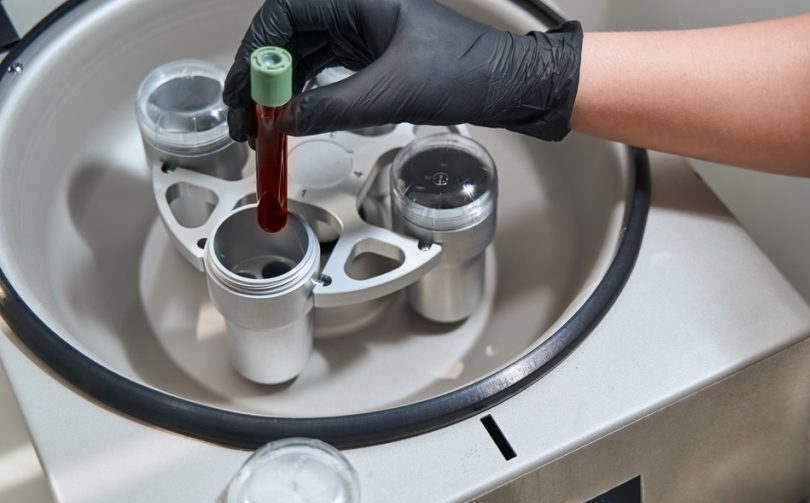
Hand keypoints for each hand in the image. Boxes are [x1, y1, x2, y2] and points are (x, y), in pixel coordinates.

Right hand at [223, 0, 582, 141]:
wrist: (508, 84)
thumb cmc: (467, 70)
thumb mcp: (389, 94)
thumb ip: (329, 108)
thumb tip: (283, 122)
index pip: (283, 14)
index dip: (254, 55)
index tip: (242, 92)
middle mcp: (355, 6)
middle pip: (287, 36)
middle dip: (262, 78)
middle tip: (245, 117)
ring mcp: (363, 28)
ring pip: (304, 54)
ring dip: (282, 89)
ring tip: (265, 125)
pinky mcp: (372, 52)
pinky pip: (325, 67)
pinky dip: (306, 92)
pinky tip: (294, 115)